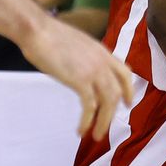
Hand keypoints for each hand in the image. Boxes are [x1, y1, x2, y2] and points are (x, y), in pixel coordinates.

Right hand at [16, 15, 135, 140]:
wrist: (37, 30)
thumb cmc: (48, 35)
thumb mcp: (75, 45)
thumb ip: (83, 58)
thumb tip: (79, 68)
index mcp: (103, 52)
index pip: (125, 72)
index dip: (129, 89)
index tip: (128, 102)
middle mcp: (103, 62)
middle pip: (117, 92)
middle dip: (113, 112)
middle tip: (106, 127)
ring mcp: (94, 71)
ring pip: (108, 102)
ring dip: (103, 122)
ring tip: (95, 136)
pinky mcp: (81, 80)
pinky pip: (90, 106)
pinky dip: (88, 121)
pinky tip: (81, 129)